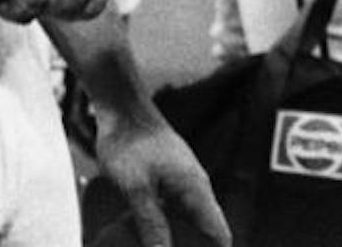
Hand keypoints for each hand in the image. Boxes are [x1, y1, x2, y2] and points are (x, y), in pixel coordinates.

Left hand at [92, 105, 230, 246]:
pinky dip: (166, 224)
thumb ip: (152, 224)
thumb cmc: (129, 144)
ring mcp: (183, 181)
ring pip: (189, 220)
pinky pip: (175, 209)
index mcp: (196, 189)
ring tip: (157, 244)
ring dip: (179, 237)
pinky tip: (148, 232)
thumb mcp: (136, 189)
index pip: (220, 233)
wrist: (121, 109)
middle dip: (194, 246)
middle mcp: (195, 186)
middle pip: (206, 230)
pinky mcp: (169, 178)